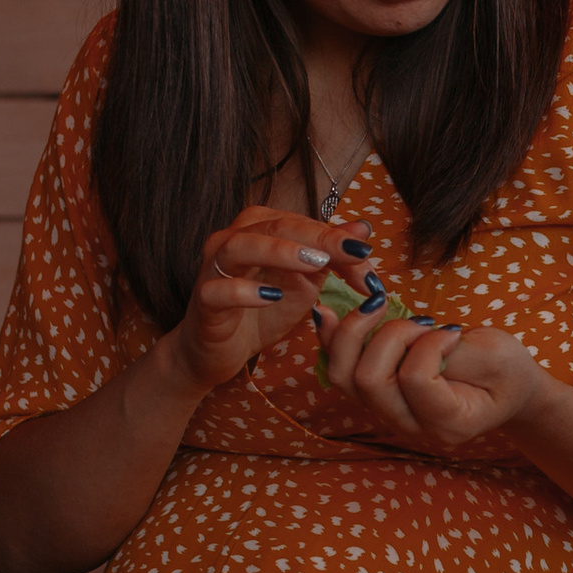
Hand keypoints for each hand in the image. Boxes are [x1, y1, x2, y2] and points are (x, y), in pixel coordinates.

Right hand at [166, 207, 379, 397]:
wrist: (221, 349)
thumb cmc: (262, 309)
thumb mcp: (306, 282)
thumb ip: (331, 256)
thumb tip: (362, 229)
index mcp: (259, 227)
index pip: (303, 223)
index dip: (338, 239)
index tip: (369, 262)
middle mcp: (233, 238)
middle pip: (275, 226)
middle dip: (318, 238)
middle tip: (352, 251)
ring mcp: (214, 268)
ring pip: (240, 247)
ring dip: (279, 252)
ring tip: (315, 263)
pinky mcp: (204, 301)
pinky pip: (219, 290)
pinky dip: (244, 291)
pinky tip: (272, 297)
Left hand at [317, 304, 550, 452]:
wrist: (504, 387)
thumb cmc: (505, 371)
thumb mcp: (497, 355)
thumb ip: (455, 350)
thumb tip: (413, 334)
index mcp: (448, 423)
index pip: (414, 381)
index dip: (426, 344)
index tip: (452, 331)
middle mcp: (410, 425)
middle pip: (369, 381)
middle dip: (388, 336)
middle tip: (420, 323)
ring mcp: (388, 413)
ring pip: (344, 377)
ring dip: (355, 334)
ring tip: (376, 306)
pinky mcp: (375, 395)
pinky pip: (339, 370)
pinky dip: (333, 339)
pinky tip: (329, 313)